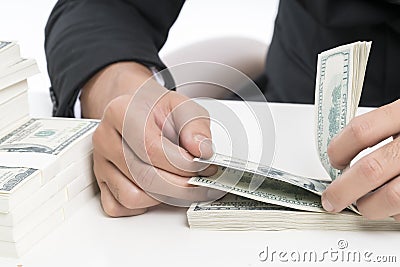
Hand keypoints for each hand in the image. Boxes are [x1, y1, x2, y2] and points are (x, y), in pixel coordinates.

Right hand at [81, 62, 216, 216]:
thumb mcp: (183, 107)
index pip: (152, 149)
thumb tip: (201, 150)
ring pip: (131, 197)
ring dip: (164, 196)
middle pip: (144, 177)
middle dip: (181, 185)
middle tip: (201, 181)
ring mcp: (100, 163)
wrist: (137, 112)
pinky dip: (144, 205)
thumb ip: (195, 126)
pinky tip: (159, 190)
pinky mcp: (101, 183)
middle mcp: (105, 139)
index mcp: (120, 113)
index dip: (183, 164)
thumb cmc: (157, 112)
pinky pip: (120, 207)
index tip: (205, 166)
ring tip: (182, 184)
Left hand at [322, 99, 399, 220]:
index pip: (361, 130)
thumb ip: (385, 129)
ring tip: (362, 205)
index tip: (334, 160)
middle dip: (343, 190)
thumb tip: (346, 156)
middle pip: (371, 169)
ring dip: (370, 207)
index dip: (339, 149)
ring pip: (394, 196)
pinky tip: (394, 208)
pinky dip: (398, 213)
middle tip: (332, 199)